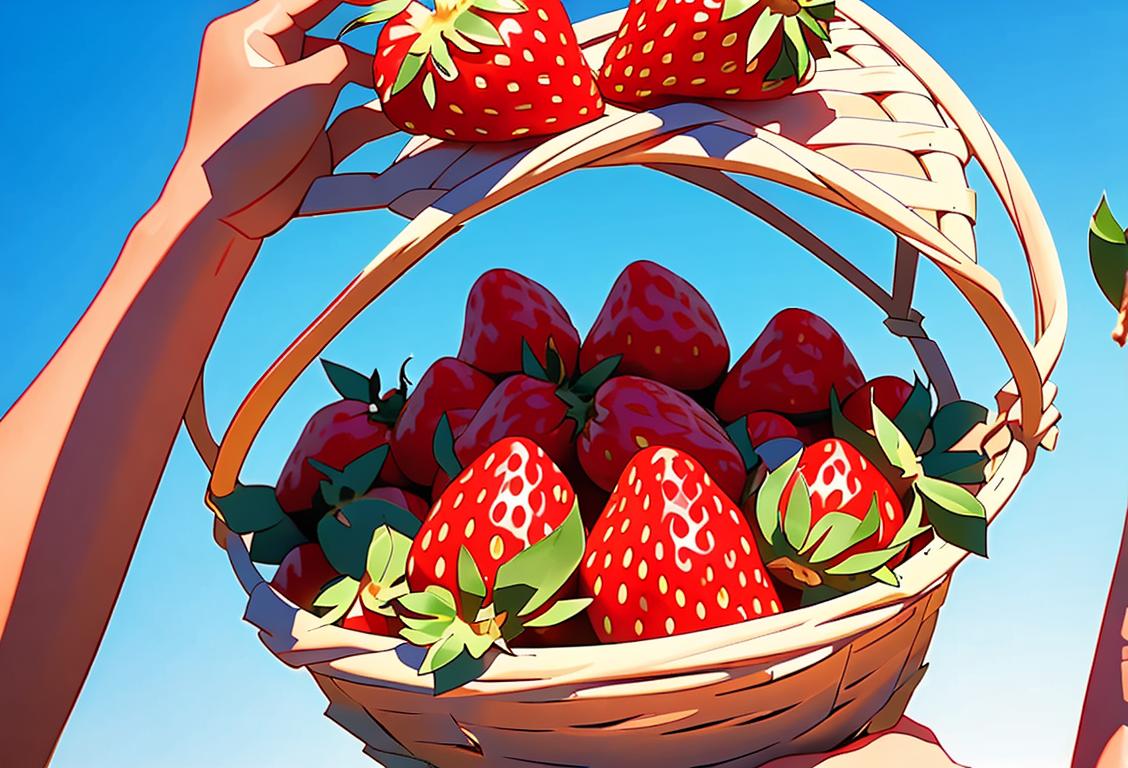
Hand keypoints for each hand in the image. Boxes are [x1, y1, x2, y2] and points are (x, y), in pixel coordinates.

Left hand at [176, 0, 395, 238]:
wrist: (225, 206)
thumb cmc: (251, 135)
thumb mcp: (303, 86)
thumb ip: (342, 62)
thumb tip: (374, 58)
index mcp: (248, 34)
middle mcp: (268, 63)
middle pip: (328, 37)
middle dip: (369, 38)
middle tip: (408, 33)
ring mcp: (289, 101)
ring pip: (342, 78)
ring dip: (375, 80)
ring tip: (410, 79)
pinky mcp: (308, 136)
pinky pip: (347, 116)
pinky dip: (373, 115)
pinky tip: (404, 114)